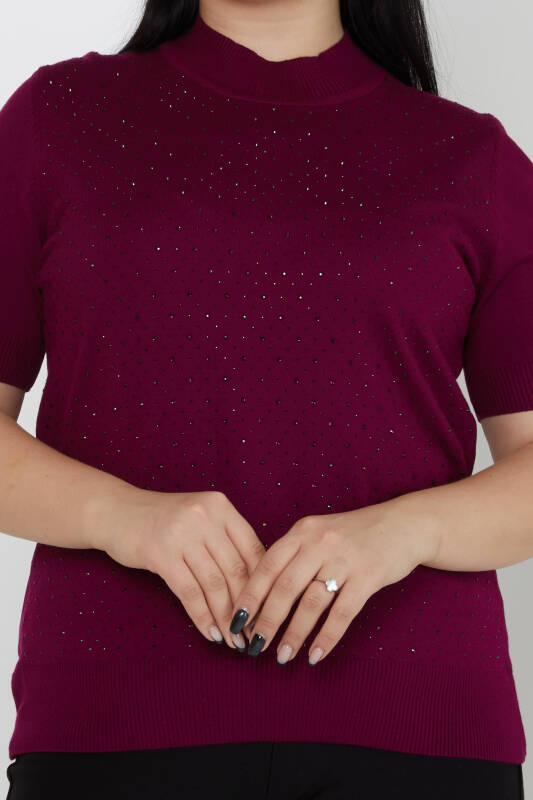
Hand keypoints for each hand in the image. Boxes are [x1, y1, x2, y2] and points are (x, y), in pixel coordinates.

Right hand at [94, 486, 265, 650]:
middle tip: (254, 634)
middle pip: (236, 569)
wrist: (116, 511)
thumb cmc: (164, 520)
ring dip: (226, 618)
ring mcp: (182, 534)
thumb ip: (225, 540)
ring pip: (214, 584)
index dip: (263, 584)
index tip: (269, 610)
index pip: (253, 548)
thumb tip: (257, 584)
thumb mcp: (200, 518)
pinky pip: (189, 592)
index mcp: (221, 507)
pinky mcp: (161, 554)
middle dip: (247, 607)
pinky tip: (211, 633)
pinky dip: (203, 616)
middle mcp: (205, 516)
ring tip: (234, 641)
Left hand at [228, 503, 438, 663]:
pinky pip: (342, 613)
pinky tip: (316, 655)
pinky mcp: (369, 576)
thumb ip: (293, 555)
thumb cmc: (353, 535)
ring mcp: (345, 559)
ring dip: (294, 634)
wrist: (402, 524)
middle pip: (285, 587)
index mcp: (302, 531)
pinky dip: (327, 637)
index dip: (250, 595)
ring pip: (311, 603)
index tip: (236, 620)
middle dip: (267, 621)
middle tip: (254, 646)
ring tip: (282, 656)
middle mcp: (319, 542)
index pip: (267, 565)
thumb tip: (260, 595)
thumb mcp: (318, 533)